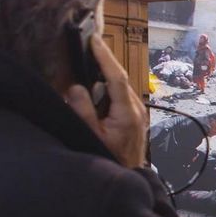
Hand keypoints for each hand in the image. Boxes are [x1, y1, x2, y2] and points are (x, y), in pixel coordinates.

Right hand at [65, 35, 146, 167]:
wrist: (128, 175)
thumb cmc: (111, 158)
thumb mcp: (92, 136)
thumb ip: (83, 111)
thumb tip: (77, 88)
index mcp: (128, 113)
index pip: (117, 78)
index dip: (105, 58)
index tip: (95, 41)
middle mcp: (137, 110)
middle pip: (121, 79)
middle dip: (106, 61)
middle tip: (91, 44)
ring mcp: (139, 114)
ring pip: (122, 87)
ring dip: (107, 74)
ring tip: (93, 60)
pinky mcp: (136, 117)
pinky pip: (122, 96)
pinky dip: (110, 87)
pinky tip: (99, 85)